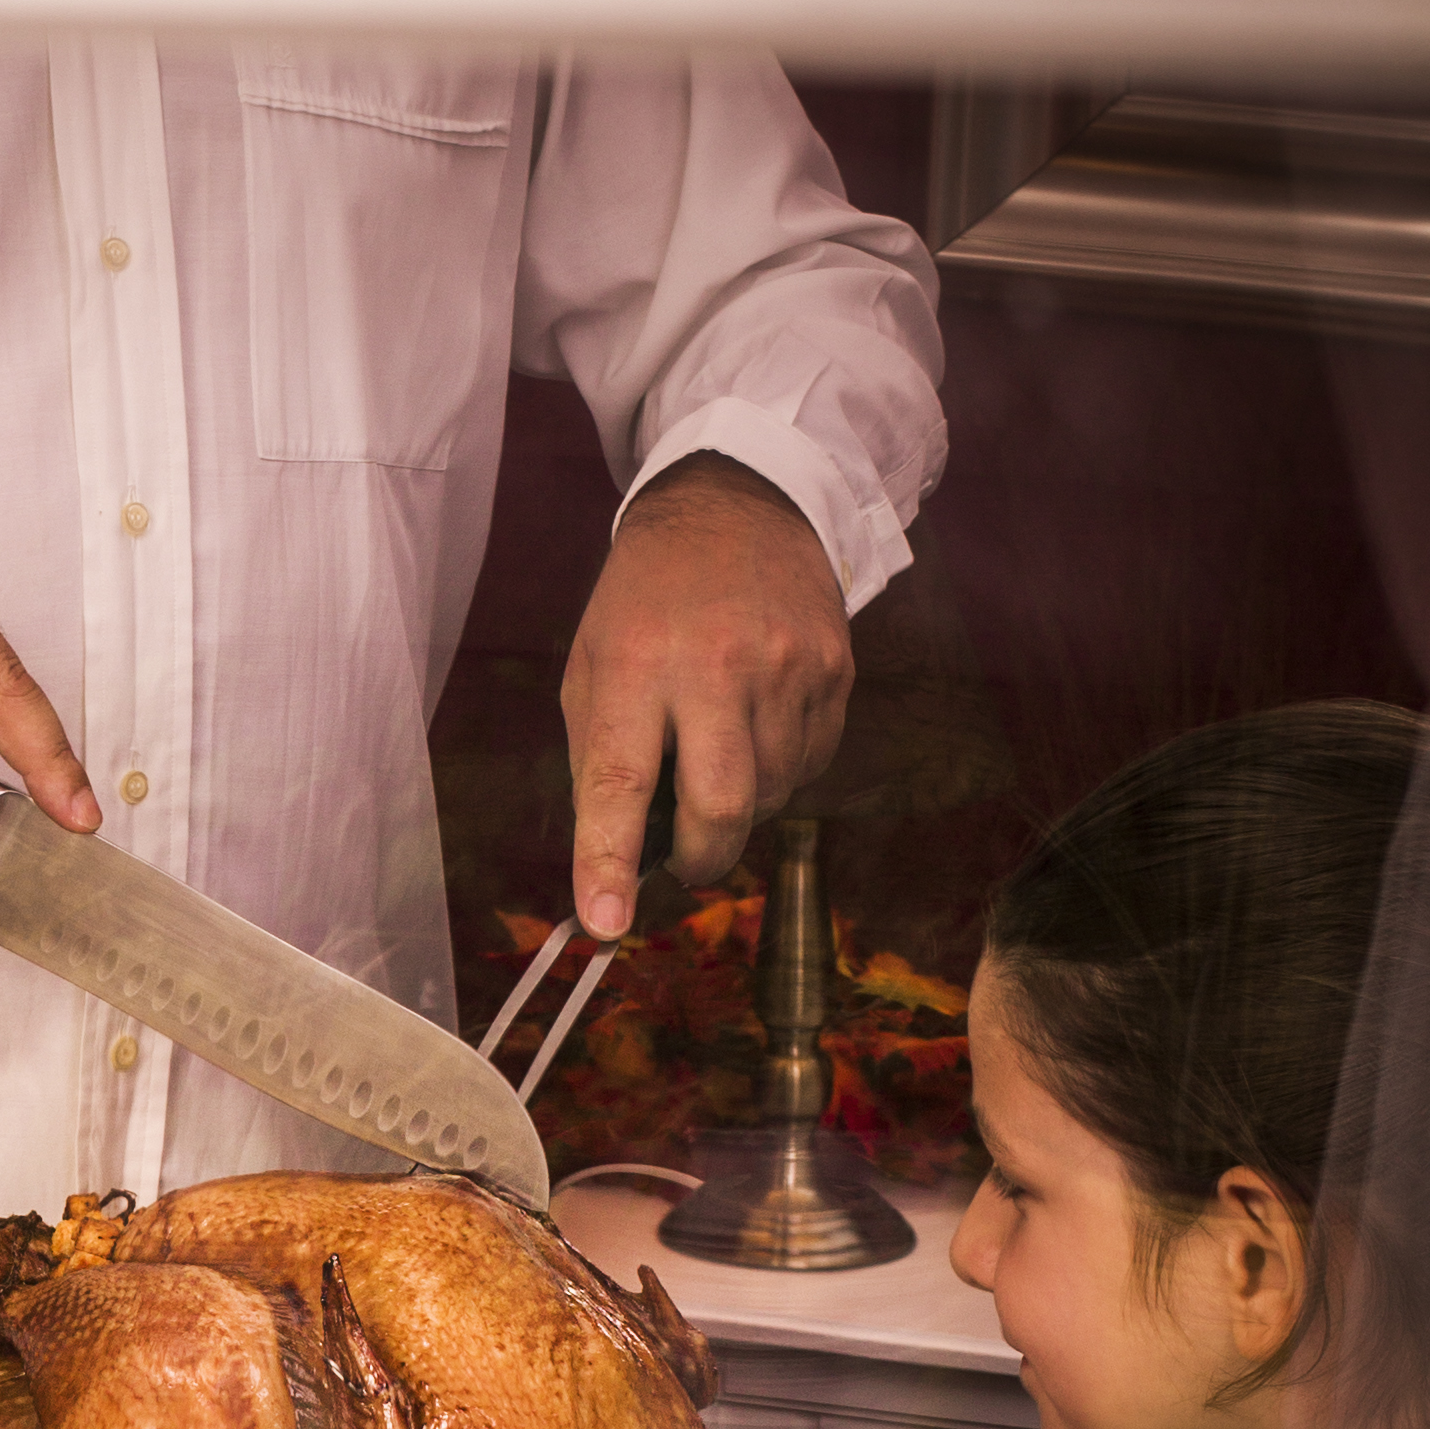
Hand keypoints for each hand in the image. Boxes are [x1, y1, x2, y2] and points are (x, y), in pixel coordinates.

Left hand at [558, 455, 851, 938]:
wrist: (739, 505)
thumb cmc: (646, 601)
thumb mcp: (594, 668)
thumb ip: (601, 765)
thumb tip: (615, 866)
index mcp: (638, 665)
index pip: (620, 783)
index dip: (610, 862)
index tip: (606, 923)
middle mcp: (720, 667)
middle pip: (721, 810)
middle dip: (700, 859)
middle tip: (683, 858)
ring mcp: (789, 668)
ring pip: (771, 797)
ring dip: (741, 806)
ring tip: (718, 749)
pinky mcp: (835, 671)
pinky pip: (810, 764)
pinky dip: (779, 770)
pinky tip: (758, 723)